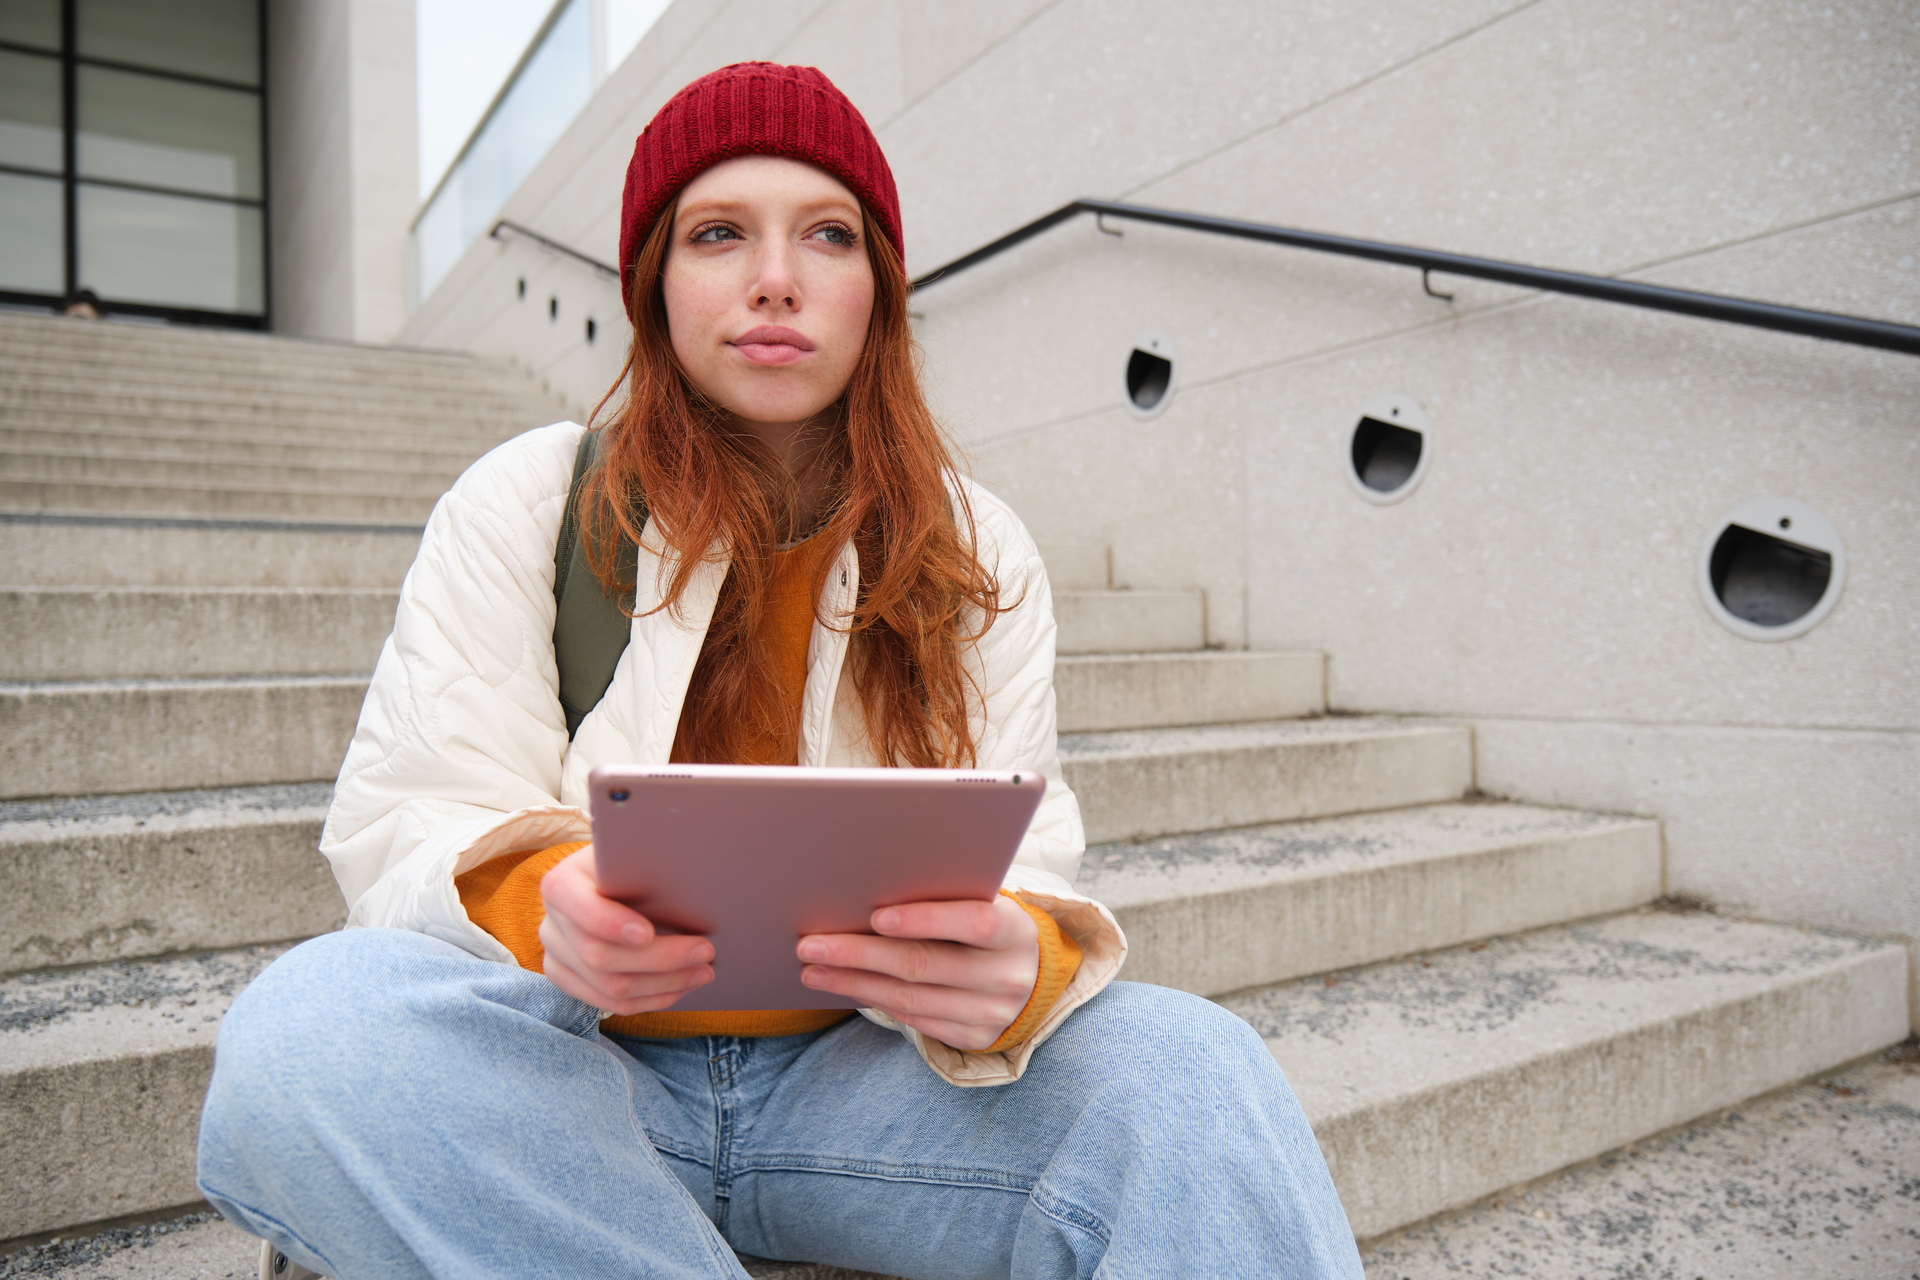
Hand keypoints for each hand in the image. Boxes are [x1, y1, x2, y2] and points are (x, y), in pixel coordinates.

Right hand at [538, 846, 714, 1014]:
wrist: (609, 880)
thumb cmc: (630, 863)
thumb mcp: (632, 854)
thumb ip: (647, 864)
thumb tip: (693, 872)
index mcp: (561, 884)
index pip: (583, 911)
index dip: (613, 925)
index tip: (648, 933)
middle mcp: (552, 923)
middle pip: (601, 957)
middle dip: (660, 959)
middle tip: (704, 951)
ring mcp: (556, 956)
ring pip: (609, 988)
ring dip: (664, 985)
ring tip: (703, 971)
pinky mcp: (569, 980)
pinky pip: (610, 1004)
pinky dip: (651, 999)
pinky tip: (681, 987)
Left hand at [796, 896, 1039, 1050]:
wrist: (1032, 976)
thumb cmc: (990, 925)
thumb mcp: (986, 904)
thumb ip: (947, 897)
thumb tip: (870, 891)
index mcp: (1016, 930)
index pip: (973, 922)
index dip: (926, 919)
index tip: (875, 915)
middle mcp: (1008, 976)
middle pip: (924, 964)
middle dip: (860, 953)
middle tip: (811, 944)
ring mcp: (992, 1013)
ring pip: (911, 999)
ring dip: (854, 982)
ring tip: (814, 970)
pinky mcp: (974, 1038)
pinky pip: (915, 1021)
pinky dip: (876, 1001)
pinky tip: (847, 986)